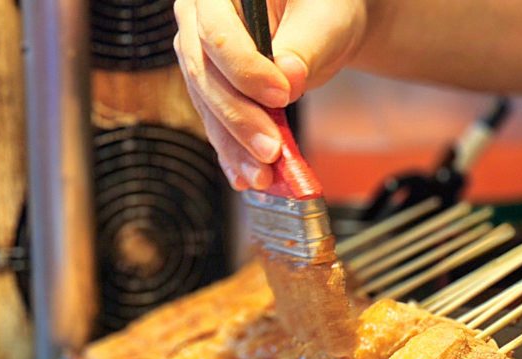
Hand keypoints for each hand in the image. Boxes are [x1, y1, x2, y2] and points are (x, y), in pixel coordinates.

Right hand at [174, 0, 367, 189]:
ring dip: (235, 148)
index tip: (282, 94)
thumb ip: (305, 46)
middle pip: (206, 77)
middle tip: (271, 151)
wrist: (323, 23)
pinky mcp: (211, 91)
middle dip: (240, 121)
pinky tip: (247, 177)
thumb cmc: (323, 6)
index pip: (217, 34)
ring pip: (208, 108)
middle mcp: (198, 21)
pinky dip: (234, 155)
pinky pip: (216, 126)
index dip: (245, 70)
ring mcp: (200, 58)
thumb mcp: (324, 19)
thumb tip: (289, 77)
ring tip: (264, 176)